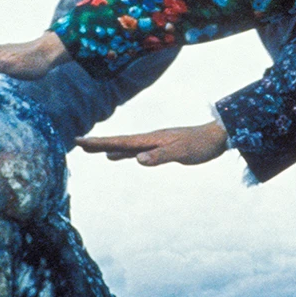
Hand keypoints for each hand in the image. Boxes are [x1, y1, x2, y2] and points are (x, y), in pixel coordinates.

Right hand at [76, 122, 227, 166]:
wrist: (218, 137)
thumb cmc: (201, 145)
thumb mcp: (182, 152)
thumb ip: (161, 156)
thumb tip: (137, 159)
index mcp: (152, 139)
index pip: (121, 141)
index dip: (100, 142)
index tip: (80, 141)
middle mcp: (150, 139)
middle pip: (119, 141)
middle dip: (98, 142)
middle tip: (77, 143)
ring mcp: (155, 143)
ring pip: (127, 145)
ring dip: (109, 147)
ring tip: (93, 149)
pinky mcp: (161, 147)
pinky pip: (137, 150)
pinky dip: (124, 152)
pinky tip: (121, 156)